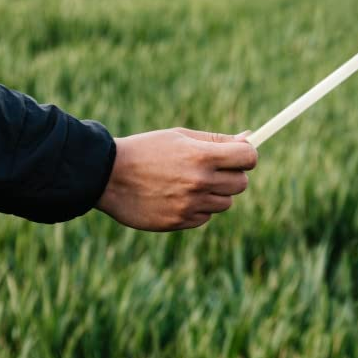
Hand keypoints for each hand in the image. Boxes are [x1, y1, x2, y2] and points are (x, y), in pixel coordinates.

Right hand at [96, 128, 258, 231]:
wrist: (106, 175)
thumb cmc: (146, 150)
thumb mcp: (180, 136)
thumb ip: (217, 140)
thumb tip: (250, 139)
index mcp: (202, 156)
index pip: (249, 158)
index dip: (247, 156)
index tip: (238, 156)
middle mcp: (199, 181)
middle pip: (241, 183)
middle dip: (232, 176)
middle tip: (212, 170)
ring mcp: (189, 204)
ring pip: (225, 203)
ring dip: (215, 194)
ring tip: (189, 184)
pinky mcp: (178, 221)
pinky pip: (205, 217)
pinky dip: (198, 209)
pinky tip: (177, 198)